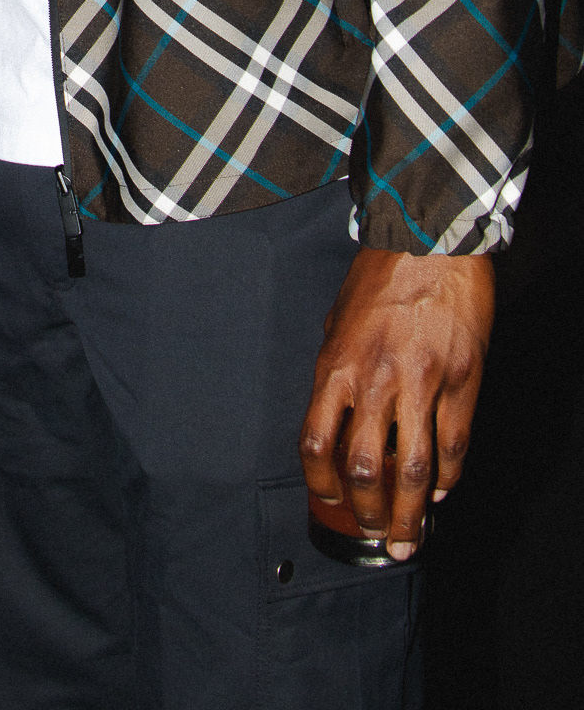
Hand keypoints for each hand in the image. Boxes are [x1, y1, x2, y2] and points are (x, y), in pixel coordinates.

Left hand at [298, 246, 494, 559]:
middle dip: (368, 514)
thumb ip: (338, 369)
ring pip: (413, 469)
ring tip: (408, 538)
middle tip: (374, 535)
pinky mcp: (462, 379)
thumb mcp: (338, 318)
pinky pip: (453, 445)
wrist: (429, 241)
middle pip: (366, 469)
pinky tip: (439, 493)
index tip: (330, 503)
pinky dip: (446, 478)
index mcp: (336, 364)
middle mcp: (375, 380)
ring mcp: (421, 382)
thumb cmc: (381, 274)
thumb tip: (339, 415)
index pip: (317, 443)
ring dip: (409, 514)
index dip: (321, 485)